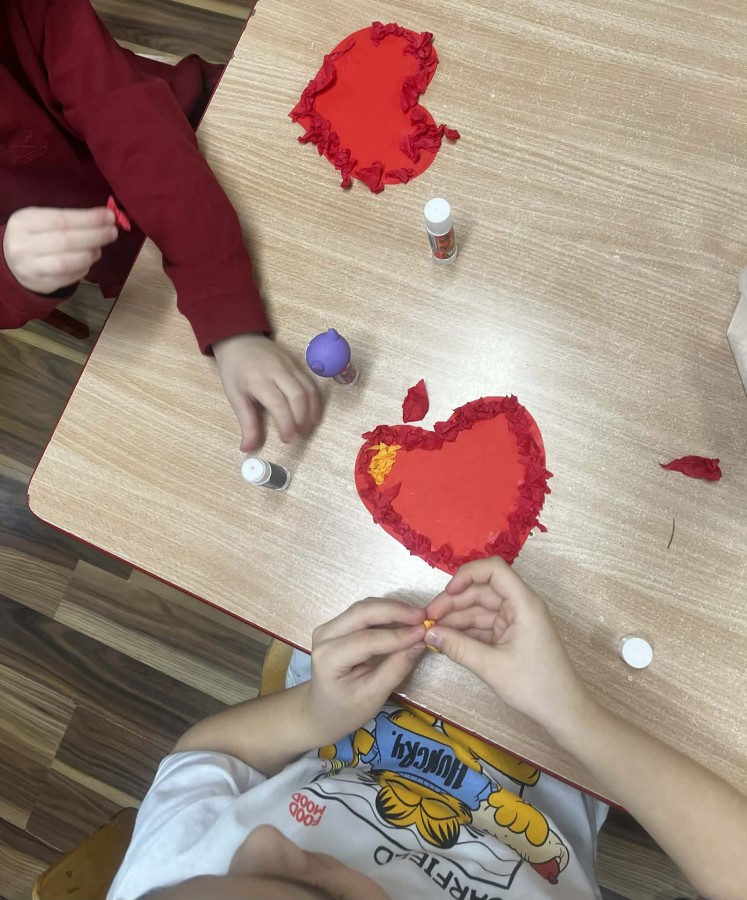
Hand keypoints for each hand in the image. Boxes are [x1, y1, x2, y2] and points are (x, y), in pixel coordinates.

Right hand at [3, 206, 117, 293]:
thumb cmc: (35, 236)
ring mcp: (30, 267)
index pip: (60, 220)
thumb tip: (105, 219)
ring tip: (99, 248)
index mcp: (23, 222)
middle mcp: (23, 245)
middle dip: (94, 236)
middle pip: (65, 241)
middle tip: (112, 232)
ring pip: (67, 262)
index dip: (88, 219)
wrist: (13, 262)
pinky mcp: (41, 284)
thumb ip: (69, 219)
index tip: (109, 217)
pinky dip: (83, 268)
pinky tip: (89, 260)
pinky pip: (69, 277)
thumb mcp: (42, 220)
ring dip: (90, 254)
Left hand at [213, 334, 321, 448]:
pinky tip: (313, 414)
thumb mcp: (235, 397)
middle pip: (298, 395)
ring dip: (312, 411)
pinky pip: (311, 383)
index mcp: (258, 379)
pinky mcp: (298, 363)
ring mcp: (290, 365)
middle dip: (301, 419)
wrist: (239, 339)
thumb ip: (246, 423)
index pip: (278, 403)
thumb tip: (248, 449)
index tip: (288, 439)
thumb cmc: (235, 370)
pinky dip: (315, 401)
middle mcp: (277, 370)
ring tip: (307, 427)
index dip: (286, 423)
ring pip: (309, 389)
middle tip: (298, 435)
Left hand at [304, 599, 426, 745]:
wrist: (321, 711)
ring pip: (364, 607)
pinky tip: (405, 618)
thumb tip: (420, 643)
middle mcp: (325, 635)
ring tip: (419, 617)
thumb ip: (396, 669)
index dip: (397, 634)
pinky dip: (386, 612)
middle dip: (396, 611)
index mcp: (328, 658)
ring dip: (393, 609)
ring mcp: (329, 627)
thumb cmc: (346, 710)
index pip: (366, 639)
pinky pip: (364, 612)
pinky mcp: (338, 624)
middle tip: (424, 616)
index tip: (424, 631)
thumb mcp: (373, 697)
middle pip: (363, 613)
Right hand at [425, 558, 591, 731]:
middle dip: (454, 602)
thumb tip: (428, 634)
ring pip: (480, 609)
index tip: (447, 593)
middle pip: (482, 590)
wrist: (563, 711)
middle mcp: (520, 606)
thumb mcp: (492, 667)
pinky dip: (466, 631)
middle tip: (428, 619)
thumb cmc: (535, 686)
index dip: (467, 575)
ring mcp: (515, 621)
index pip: (493, 570)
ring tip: (432, 631)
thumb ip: (458, 647)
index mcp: (523, 603)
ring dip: (456, 618)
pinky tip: (446, 639)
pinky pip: (484, 625)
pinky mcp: (511, 636)